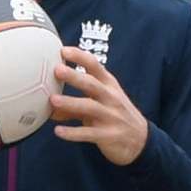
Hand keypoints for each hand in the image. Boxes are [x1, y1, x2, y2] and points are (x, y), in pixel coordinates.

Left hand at [49, 45, 148, 165]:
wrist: (141, 140)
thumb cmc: (116, 116)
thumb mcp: (101, 104)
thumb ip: (76, 104)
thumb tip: (50, 107)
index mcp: (109, 86)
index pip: (95, 66)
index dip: (80, 57)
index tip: (63, 51)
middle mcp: (111, 98)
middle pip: (92, 84)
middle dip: (74, 76)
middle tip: (57, 70)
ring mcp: (111, 117)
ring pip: (90, 107)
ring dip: (71, 103)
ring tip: (52, 100)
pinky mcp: (108, 135)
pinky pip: (89, 134)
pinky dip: (73, 133)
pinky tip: (58, 131)